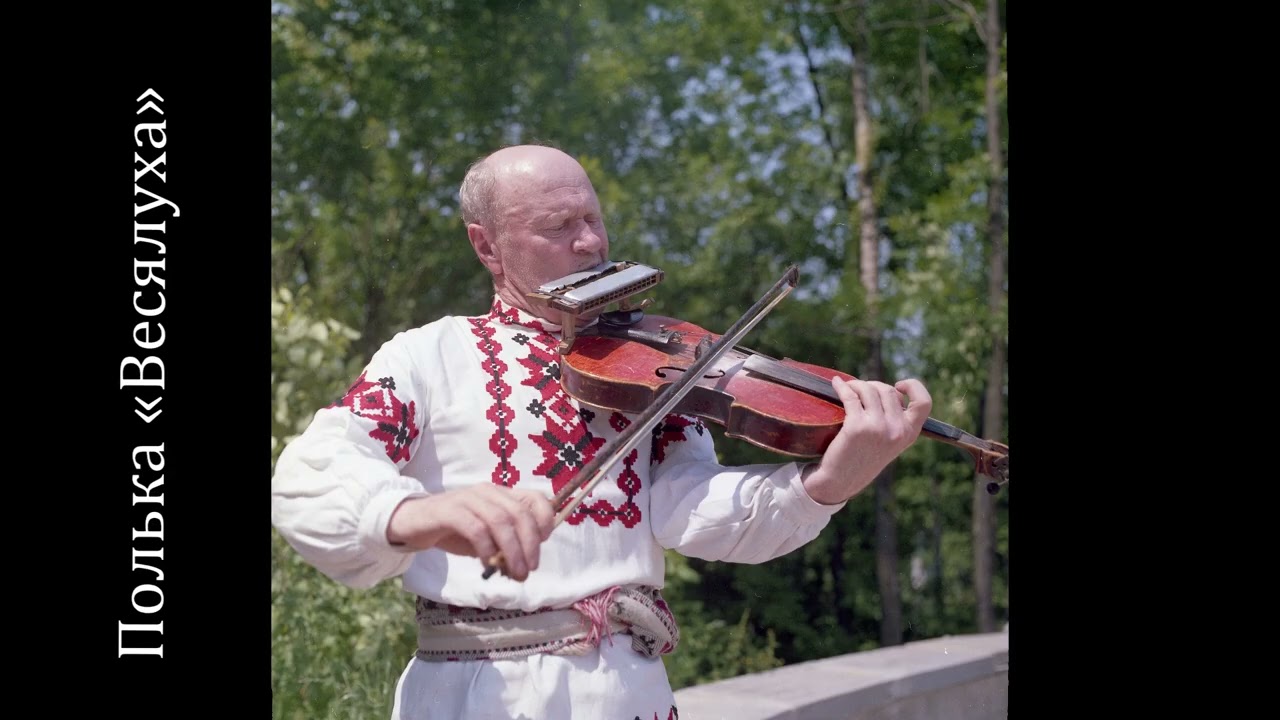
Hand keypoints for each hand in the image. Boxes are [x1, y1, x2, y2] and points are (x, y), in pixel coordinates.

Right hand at [386, 484, 554, 580]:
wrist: (413, 522)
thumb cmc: (454, 531)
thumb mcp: (487, 537)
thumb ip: (505, 546)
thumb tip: (524, 567)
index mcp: (501, 494)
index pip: (535, 498)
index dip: (545, 520)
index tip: (543, 544)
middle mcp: (488, 492)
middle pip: (520, 513)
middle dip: (530, 544)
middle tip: (530, 569)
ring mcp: (468, 498)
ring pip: (500, 521)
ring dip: (512, 550)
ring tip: (515, 573)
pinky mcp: (450, 510)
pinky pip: (476, 529)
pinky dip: (487, 548)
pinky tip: (488, 564)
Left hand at [802, 377, 931, 504]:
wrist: (840, 481)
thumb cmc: (863, 459)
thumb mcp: (890, 443)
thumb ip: (896, 422)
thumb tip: (889, 391)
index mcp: (910, 434)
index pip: (924, 403)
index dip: (914, 387)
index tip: (898, 385)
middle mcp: (897, 430)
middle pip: (888, 390)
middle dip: (873, 385)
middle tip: (860, 391)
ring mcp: (877, 427)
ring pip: (869, 389)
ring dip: (856, 385)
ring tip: (847, 388)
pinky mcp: (856, 426)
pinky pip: (850, 396)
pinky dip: (841, 387)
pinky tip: (835, 384)